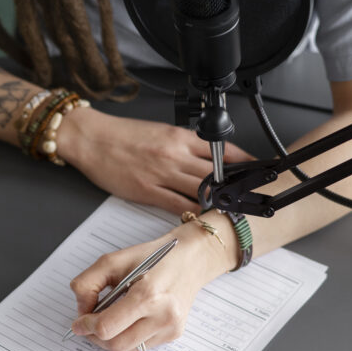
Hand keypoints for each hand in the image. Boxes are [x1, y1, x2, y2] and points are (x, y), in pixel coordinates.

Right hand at [57, 107, 250, 214]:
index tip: (259, 170)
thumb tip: (206, 157)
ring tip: (236, 211)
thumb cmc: (122, 136)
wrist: (92, 139)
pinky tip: (204, 218)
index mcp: (180, 137)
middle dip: (238, 186)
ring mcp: (162, 174)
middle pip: (216, 173)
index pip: (222, 149)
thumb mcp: (160, 131)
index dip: (244, 162)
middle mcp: (175, 154)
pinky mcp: (148, 191)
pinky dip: (193, 213)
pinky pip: (178, 205)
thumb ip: (184, 144)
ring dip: (219, 202)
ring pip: (200, 190)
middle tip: (255, 197)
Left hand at [68, 223, 231, 350]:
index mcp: (147, 295)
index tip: (78, 322)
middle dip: (95, 337)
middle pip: (115, 344)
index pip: (107, 327)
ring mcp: (170, 328)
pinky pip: (139, 348)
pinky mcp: (174, 335)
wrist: (189, 259)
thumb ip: (88, 284)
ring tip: (106, 322)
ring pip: (126, 350)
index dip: (86, 326)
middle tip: (88, 323)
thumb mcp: (112, 260)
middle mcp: (163, 316)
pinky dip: (126, 338)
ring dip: (109, 340)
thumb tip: (81, 311)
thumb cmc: (151, 257)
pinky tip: (126, 321)